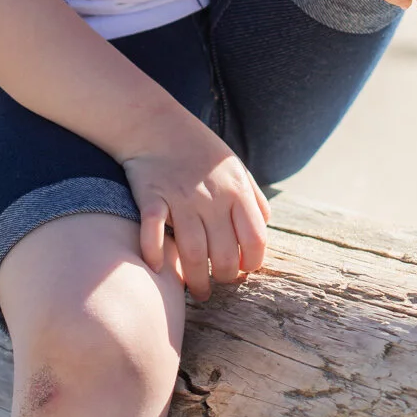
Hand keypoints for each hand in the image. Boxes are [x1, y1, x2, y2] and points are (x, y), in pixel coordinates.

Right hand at [122, 115, 270, 299]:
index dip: (252, 264)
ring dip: (195, 280)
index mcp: (237, 191)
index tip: (243, 272)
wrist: (156, 124)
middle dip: (223, 278)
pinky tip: (158, 269)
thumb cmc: (200, 150)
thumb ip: (254, 198)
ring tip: (197, 292)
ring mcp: (181, 198)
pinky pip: (154, 231)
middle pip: (222, 254)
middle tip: (217, 285)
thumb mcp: (236, 168)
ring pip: (192, 252)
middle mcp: (212, 197)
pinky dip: (154, 253)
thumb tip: (264, 228)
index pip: (254, 240)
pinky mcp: (152, 197)